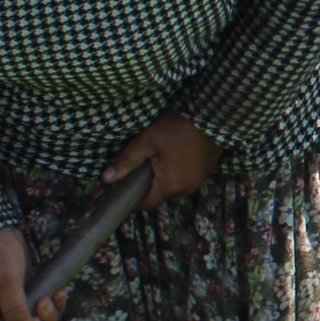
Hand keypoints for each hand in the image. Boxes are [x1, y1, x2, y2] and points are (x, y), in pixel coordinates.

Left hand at [105, 109, 220, 212]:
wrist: (213, 115)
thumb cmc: (178, 128)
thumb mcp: (148, 141)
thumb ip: (127, 161)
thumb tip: (106, 178)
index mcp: (169, 185)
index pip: (147, 205)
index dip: (134, 198)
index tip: (126, 183)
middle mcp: (185, 188)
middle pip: (161, 194)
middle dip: (151, 182)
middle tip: (144, 161)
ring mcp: (199, 180)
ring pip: (175, 185)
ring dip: (166, 175)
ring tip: (161, 154)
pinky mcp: (207, 170)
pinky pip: (187, 176)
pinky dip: (179, 169)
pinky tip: (177, 151)